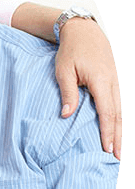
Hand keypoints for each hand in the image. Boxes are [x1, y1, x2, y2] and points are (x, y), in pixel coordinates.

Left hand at [56, 18, 120, 159]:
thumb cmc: (71, 51)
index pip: (107, 112)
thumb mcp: (63, 71)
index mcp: (102, 81)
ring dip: (122, 129)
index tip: (107, 149)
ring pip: (123, 109)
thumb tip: (66, 115)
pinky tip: (119, 128)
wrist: (83, 31)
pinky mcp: (117, 78)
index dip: (107, 132)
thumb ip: (68, 93)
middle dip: (119, 136)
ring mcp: (118, 79)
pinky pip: (121, 101)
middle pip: (119, 114)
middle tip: (118, 157)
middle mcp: (115, 81)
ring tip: (121, 147)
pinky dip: (121, 117)